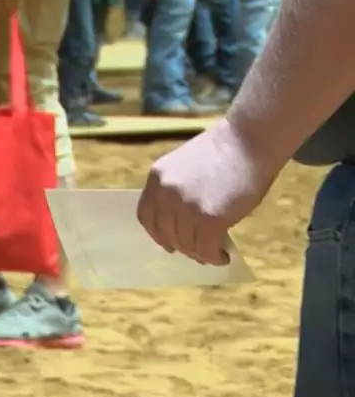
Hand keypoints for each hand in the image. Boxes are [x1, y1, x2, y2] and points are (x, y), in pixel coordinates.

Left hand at [137, 118, 281, 265]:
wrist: (249, 140)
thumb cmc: (224, 151)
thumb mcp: (184, 168)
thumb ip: (177, 192)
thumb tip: (182, 224)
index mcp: (156, 179)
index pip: (146, 216)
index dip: (158, 234)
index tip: (169, 243)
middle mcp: (165, 194)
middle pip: (166, 233)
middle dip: (183, 246)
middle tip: (198, 251)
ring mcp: (186, 207)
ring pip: (186, 244)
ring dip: (200, 254)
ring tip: (213, 254)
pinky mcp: (209, 218)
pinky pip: (206, 248)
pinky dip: (214, 257)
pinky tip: (223, 256)